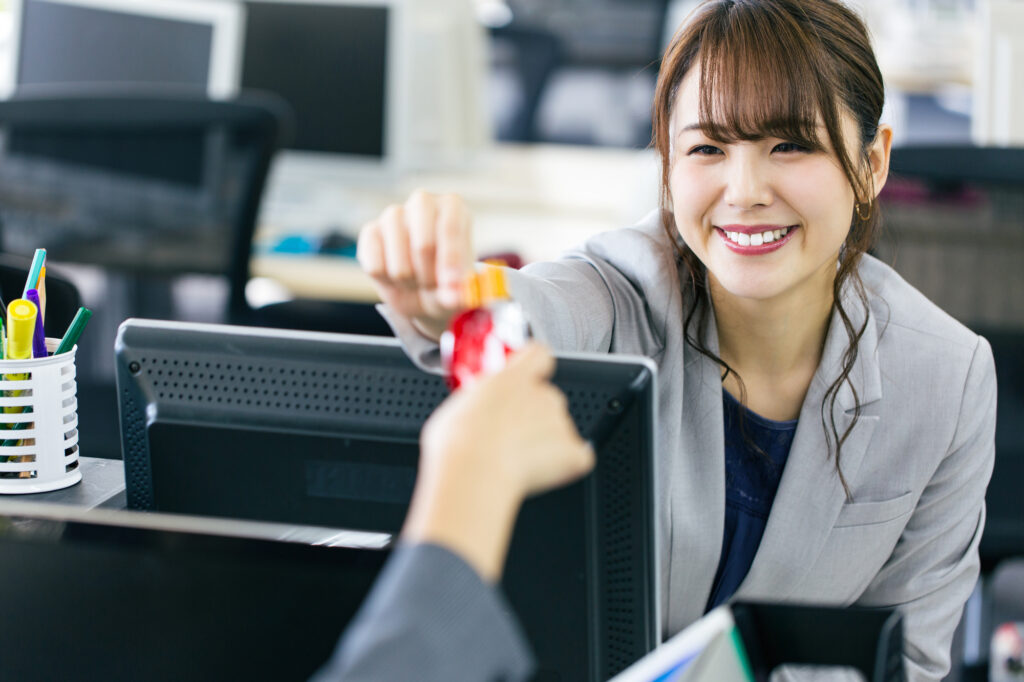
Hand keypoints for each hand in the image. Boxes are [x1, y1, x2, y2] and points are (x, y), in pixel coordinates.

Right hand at [357, 190, 474, 339]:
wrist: (422, 286)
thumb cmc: (447, 277)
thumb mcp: (460, 285)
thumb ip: (459, 291)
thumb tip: (453, 298)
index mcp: (452, 206)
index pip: (450, 228)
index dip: (451, 261)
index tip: (452, 284)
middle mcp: (422, 202)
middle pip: (423, 246)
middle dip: (429, 277)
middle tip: (433, 286)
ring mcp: (393, 215)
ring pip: (399, 265)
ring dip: (409, 283)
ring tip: (417, 280)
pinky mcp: (370, 232)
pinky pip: (375, 268)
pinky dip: (387, 282)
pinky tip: (395, 277)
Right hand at [403, 344, 593, 580]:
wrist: (474, 473)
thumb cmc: (459, 443)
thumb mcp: (458, 406)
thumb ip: (479, 400)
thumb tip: (475, 411)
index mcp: (515, 377)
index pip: (539, 355)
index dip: (534, 367)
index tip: (524, 378)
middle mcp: (543, 395)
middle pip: (547, 398)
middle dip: (533, 415)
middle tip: (507, 434)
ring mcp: (561, 423)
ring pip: (558, 428)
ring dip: (543, 441)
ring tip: (514, 459)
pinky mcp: (573, 453)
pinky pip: (575, 457)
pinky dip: (563, 466)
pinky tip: (537, 472)